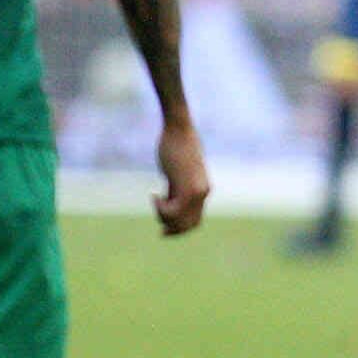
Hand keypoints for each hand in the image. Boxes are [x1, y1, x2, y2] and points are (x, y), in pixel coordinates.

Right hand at [152, 117, 209, 235]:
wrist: (179, 128)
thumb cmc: (175, 144)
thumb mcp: (176, 171)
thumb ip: (176, 186)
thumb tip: (170, 198)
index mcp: (202, 189)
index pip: (195, 220)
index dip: (179, 228)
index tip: (164, 227)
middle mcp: (203, 193)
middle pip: (189, 225)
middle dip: (172, 228)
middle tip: (158, 221)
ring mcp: (197, 192)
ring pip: (180, 220)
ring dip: (163, 216)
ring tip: (156, 200)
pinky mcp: (188, 189)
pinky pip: (173, 211)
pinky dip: (160, 208)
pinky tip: (154, 195)